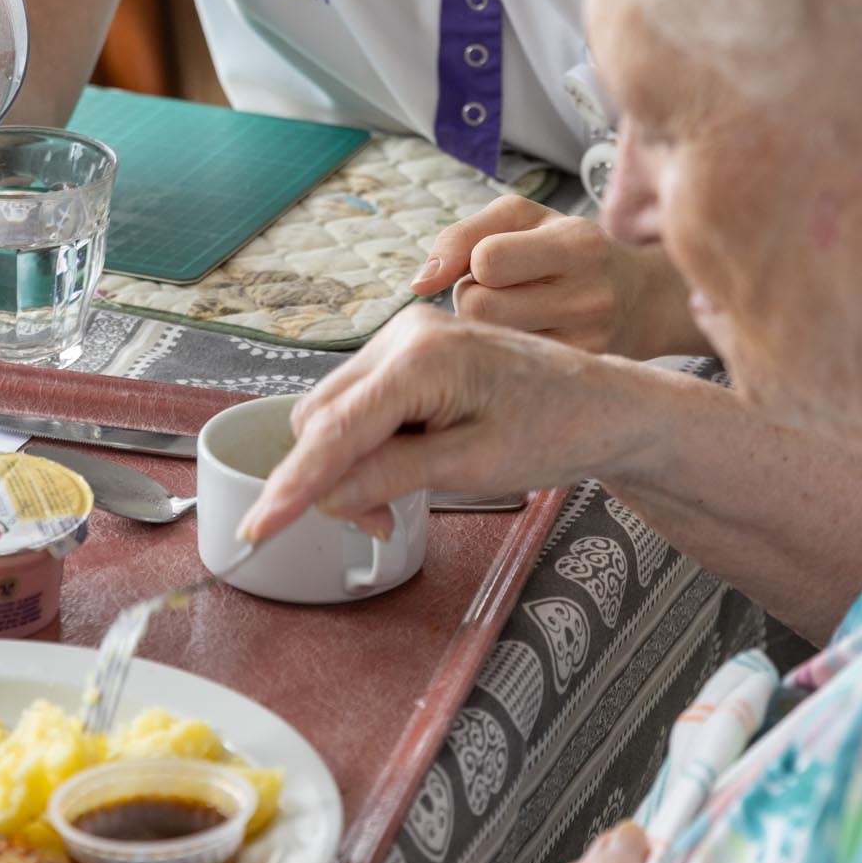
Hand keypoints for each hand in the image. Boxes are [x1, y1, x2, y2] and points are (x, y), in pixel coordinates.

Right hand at [236, 304, 654, 544]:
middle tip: (383, 524)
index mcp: (420, 357)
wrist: (602, 402)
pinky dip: (368, 445)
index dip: (293, 485)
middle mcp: (402, 334)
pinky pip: (360, 403)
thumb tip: (324, 497)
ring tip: (402, 500)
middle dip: (332, 479)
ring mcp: (403, 337)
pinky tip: (407, 466)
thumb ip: (392, 476)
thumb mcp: (473, 466)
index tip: (259, 528)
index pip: (334, 431)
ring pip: (335, 413)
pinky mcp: (409, 351)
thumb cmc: (554, 428)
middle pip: (321, 418)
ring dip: (350, 465)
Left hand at [412, 196, 700, 359]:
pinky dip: (501, 357)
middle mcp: (589, 296)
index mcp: (578, 243)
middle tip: (496, 295)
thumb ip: (462, 236)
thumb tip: (419, 283)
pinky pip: (507, 374)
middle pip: (480, 308)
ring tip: (511, 316)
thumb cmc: (564, 250)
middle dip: (472, 299)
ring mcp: (588, 345)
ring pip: (489, 345)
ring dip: (483, 330)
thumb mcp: (522, 219)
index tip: (491, 265)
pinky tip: (523, 344)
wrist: (640, 301)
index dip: (474, 263)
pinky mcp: (578, 378)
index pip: (487, 259)